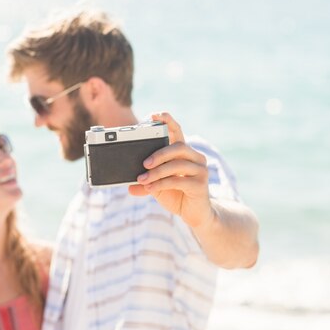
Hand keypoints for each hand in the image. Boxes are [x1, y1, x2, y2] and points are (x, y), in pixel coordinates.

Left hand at [128, 112, 214, 228]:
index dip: (168, 121)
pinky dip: (161, 184)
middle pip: (178, 147)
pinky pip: (178, 180)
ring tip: (142, 179)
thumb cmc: (176, 195)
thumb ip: (146, 182)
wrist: (194, 215)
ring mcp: (200, 170)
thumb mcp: (157, 186)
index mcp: (184, 153)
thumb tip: (129, 186)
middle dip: (159, 153)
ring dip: (157, 172)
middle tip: (144, 163)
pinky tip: (150, 189)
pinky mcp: (200, 184)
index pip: (178, 132)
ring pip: (177, 164)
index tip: (155, 115)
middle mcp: (195, 158)